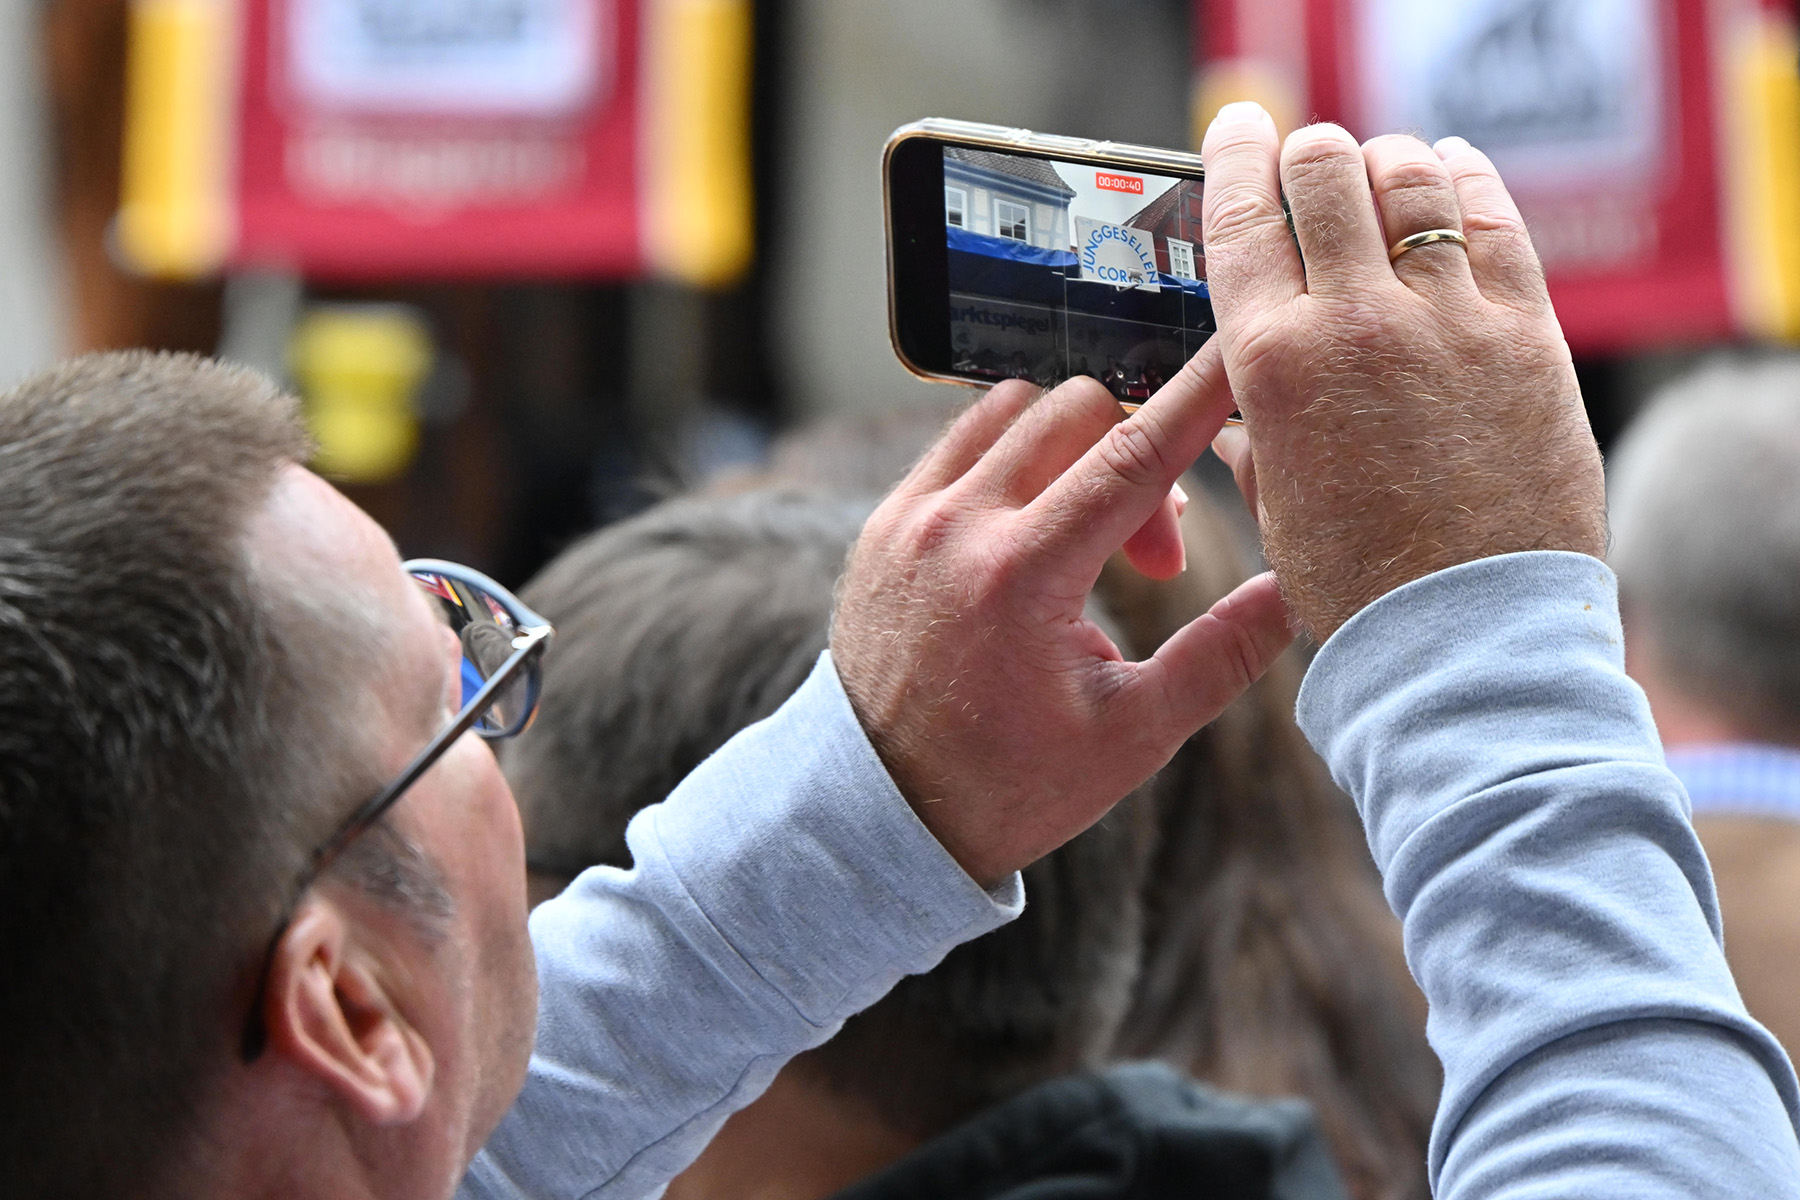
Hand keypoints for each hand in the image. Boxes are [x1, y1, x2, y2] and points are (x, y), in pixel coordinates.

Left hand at [831, 356, 1294, 886]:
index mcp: (1020, 577)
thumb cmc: (1009, 783)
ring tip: (1091, 540)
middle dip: (1139, 459)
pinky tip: (1037, 527)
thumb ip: (1220, 656)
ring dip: (1074, 447)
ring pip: (1015, 409)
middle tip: (1153, 559)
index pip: (1133, 454)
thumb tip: (1299, 590)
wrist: (879, 811)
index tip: (1239, 353)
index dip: (1197, 398)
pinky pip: (960, 438)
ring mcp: (908, 517)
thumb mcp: (1132, 736)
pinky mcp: (883, 521)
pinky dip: (1014, 456)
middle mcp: (955, 527)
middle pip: (1079, 411)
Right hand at [1201, 104, 1605, 639]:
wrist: (1467, 636)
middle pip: (1326, 169)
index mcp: (1273, 364)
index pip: (1243, 214)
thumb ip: (1258, 436)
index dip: (1235, 153)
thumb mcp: (1276, 505)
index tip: (1238, 129)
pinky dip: (1467, 181)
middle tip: (1309, 165)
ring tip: (1383, 176)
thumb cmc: (1359, 586)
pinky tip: (1454, 177)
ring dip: (1387, 163)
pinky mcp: (1528, 334)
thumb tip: (1247, 413)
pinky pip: (1496, 218)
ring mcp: (1449, 320)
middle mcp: (1356, 321)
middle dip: (1309, 153)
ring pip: (1412, 174)